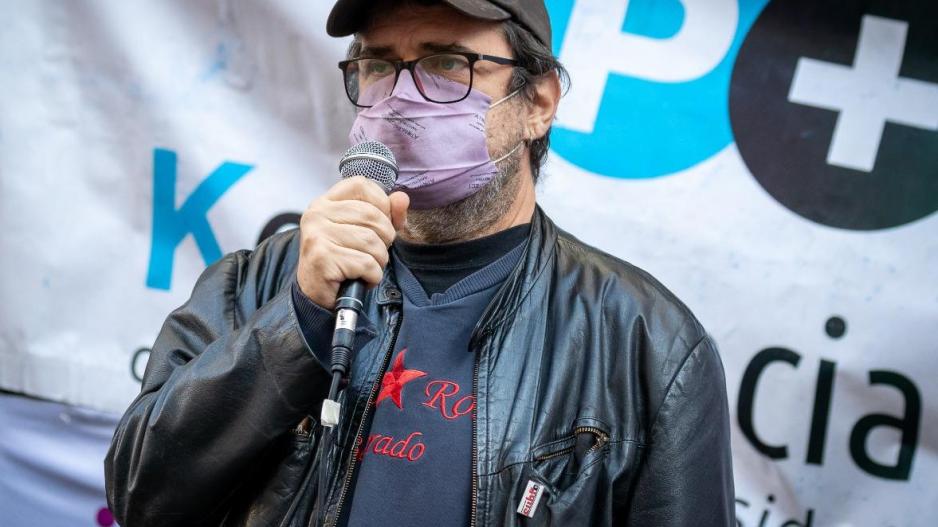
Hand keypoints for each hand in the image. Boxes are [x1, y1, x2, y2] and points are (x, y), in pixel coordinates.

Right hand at [297, 176, 408, 308]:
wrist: (317, 295)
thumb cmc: (343, 260)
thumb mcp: (364, 231)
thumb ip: (386, 213)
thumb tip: (402, 199)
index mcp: (326, 202)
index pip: (361, 184)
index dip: (381, 203)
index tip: (380, 223)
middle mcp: (317, 213)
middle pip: (372, 215)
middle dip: (384, 239)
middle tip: (373, 253)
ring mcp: (318, 235)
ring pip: (372, 241)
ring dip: (379, 260)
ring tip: (366, 267)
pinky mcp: (322, 257)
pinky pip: (366, 263)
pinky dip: (372, 275)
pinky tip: (361, 278)